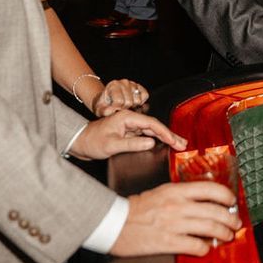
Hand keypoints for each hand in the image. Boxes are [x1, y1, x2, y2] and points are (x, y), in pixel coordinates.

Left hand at [68, 108, 183, 159]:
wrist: (80, 143)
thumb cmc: (92, 142)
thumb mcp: (111, 145)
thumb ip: (132, 144)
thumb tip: (151, 143)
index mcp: (127, 118)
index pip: (151, 124)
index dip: (165, 133)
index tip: (175, 141)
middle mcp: (130, 119)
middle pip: (154, 126)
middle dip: (170, 135)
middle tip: (183, 144)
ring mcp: (129, 126)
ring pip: (151, 131)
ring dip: (165, 137)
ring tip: (178, 145)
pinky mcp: (128, 132)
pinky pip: (146, 135)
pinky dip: (156, 139)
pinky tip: (164, 144)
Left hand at [89, 77, 148, 112]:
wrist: (108, 99)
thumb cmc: (105, 104)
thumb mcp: (100, 109)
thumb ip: (105, 111)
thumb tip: (112, 111)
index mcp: (113, 85)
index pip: (119, 101)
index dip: (117, 108)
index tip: (113, 107)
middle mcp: (123, 82)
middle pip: (130, 102)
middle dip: (125, 108)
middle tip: (120, 107)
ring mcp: (132, 83)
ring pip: (138, 100)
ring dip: (132, 105)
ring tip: (125, 104)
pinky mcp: (139, 86)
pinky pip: (145, 95)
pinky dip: (141, 101)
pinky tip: (133, 102)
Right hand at [109, 180, 242, 256]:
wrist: (114, 223)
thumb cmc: (136, 208)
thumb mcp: (161, 192)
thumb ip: (183, 195)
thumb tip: (205, 200)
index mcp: (176, 191)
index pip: (211, 189)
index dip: (227, 196)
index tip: (231, 202)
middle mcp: (178, 206)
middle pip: (216, 211)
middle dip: (231, 219)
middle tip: (235, 223)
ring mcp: (174, 224)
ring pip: (210, 229)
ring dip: (223, 234)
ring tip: (227, 236)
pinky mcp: (168, 242)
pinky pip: (195, 246)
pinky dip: (204, 248)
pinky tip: (205, 248)